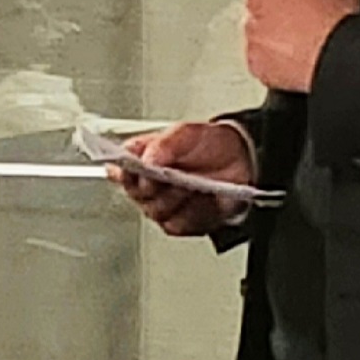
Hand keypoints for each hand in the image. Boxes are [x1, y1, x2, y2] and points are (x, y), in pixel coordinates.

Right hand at [109, 120, 253, 236]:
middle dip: (158, 185)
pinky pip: (179, 225)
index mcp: (140, 159)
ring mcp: (161, 205)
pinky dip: (193, 212)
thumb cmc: (208, 144)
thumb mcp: (184, 133)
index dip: (125, 172)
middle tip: (174, 174)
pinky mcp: (179, 222)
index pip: (118, 170)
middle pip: (137, 194)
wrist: (240, 159)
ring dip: (177, 197)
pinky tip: (201, 198)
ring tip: (192, 184)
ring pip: (157, 211)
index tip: (140, 168)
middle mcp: (146, 185)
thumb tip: (146, 160)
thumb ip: (163, 145)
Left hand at [243, 0, 359, 92]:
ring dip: (270, 31)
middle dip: (273, 6)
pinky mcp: (252, 57)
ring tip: (298, 41)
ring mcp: (251, 29)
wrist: (337, 58)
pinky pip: (257, 54)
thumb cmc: (339, 23)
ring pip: (255, 27)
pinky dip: (269, 56)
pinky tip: (292, 58)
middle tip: (298, 17)